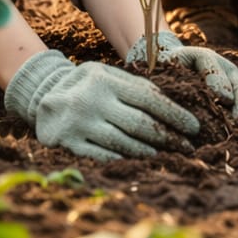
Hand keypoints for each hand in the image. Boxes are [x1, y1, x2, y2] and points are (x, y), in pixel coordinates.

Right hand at [5, 49, 198, 160]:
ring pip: (123, 142)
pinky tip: (138, 162)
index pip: (149, 98)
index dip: (175, 114)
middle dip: (168, 137)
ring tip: (167, 155)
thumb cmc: (90, 86)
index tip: (194, 127)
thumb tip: (179, 103)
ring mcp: (78, 122)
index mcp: (107, 79)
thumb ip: (136, 86)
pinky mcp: (66, 142)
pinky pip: (101, 155)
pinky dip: (122, 159)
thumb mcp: (109, 75)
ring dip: (149, 151)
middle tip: (187, 147)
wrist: (43, 94)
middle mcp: (92, 99)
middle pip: (139, 123)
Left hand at [125, 31, 237, 125]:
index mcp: (202, 57)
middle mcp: (223, 68)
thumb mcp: (160, 69)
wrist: (174, 66)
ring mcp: (233, 81)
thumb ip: (162, 78)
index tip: (222, 98)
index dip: (218, 82)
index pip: (211, 66)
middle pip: (237, 82)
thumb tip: (160, 101)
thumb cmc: (164, 70)